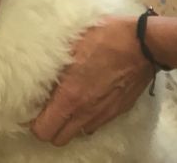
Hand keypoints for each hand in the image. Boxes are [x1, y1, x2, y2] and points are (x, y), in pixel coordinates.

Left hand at [31, 16, 153, 145]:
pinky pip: (95, 123)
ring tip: (67, 104)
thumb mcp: (71, 43)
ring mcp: (103, 114)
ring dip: (69, 123)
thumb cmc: (106, 37)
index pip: (43, 130)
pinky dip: (87, 117)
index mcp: (70, 95)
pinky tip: (87, 98)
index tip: (32, 110)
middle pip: (58, 139)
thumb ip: (53, 62)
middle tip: (47, 109)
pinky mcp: (117, 111)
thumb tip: (37, 69)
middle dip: (50, 128)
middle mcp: (85, 111)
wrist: (144, 44)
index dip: (34, 123)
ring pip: (78, 133)